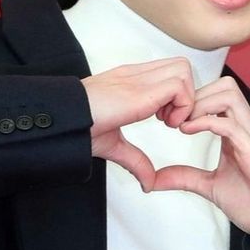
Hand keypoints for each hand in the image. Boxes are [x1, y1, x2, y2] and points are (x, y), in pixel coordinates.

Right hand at [82, 57, 194, 191]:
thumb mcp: (114, 146)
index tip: (165, 119)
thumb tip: (148, 183)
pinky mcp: (140, 91)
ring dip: (185, 98)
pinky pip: (179, 85)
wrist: (62, 122)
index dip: (177, 95)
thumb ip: (136, 160)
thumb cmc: (77, 128)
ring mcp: (138, 79)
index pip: (168, 72)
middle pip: (182, 65)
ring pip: (184, 70)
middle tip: (171, 118)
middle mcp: (136, 75)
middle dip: (187, 93)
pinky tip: (165, 122)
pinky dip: (182, 105)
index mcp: (129, 82)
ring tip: (168, 121)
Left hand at [152, 76, 249, 249]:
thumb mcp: (211, 187)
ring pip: (229, 94)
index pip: (216, 95)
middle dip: (193, 95)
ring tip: (180, 124)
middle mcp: (245, 129)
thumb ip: (185, 178)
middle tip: (171, 118)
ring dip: (199, 104)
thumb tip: (154, 179)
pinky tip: (187, 132)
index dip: (189, 99)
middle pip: (224, 85)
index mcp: (235, 133)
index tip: (166, 117)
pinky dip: (206, 123)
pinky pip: (231, 124)